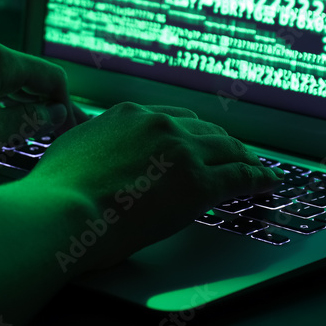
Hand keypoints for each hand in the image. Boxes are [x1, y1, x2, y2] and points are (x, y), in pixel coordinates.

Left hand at [0, 38, 89, 172]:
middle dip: (45, 106)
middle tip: (56, 139)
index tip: (74, 132)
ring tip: (28, 140)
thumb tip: (56, 113)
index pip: (50, 76)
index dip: (68, 105)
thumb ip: (29, 120)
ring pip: (5, 82)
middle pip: (29, 76)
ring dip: (21, 107)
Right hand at [24, 102, 282, 272]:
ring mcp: (181, 150)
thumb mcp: (70, 151)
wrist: (61, 211)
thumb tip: (89, 154)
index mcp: (127, 115)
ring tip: (257, 169)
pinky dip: (258, 178)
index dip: (191, 132)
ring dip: (246, 159)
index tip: (198, 141)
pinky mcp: (198, 181)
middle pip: (204, 130)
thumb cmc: (56, 193)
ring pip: (227, 149)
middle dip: (223, 143)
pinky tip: (268, 183)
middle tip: (235, 154)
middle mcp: (158, 123)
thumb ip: (90, 146)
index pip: (173, 118)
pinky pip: (240, 176)